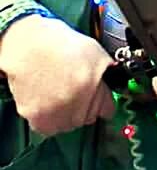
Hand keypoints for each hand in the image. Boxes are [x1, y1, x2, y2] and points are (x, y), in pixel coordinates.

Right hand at [0, 15, 115, 135]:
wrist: (26, 44)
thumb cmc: (58, 44)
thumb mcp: (96, 52)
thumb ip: (109, 70)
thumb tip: (116, 79)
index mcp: (91, 87)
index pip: (108, 110)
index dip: (104, 100)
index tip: (99, 95)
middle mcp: (73, 104)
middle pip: (87, 118)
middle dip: (84, 105)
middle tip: (74, 87)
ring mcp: (54, 113)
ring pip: (68, 124)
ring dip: (66, 112)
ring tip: (59, 90)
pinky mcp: (36, 118)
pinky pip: (48, 125)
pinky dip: (48, 115)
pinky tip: (47, 97)